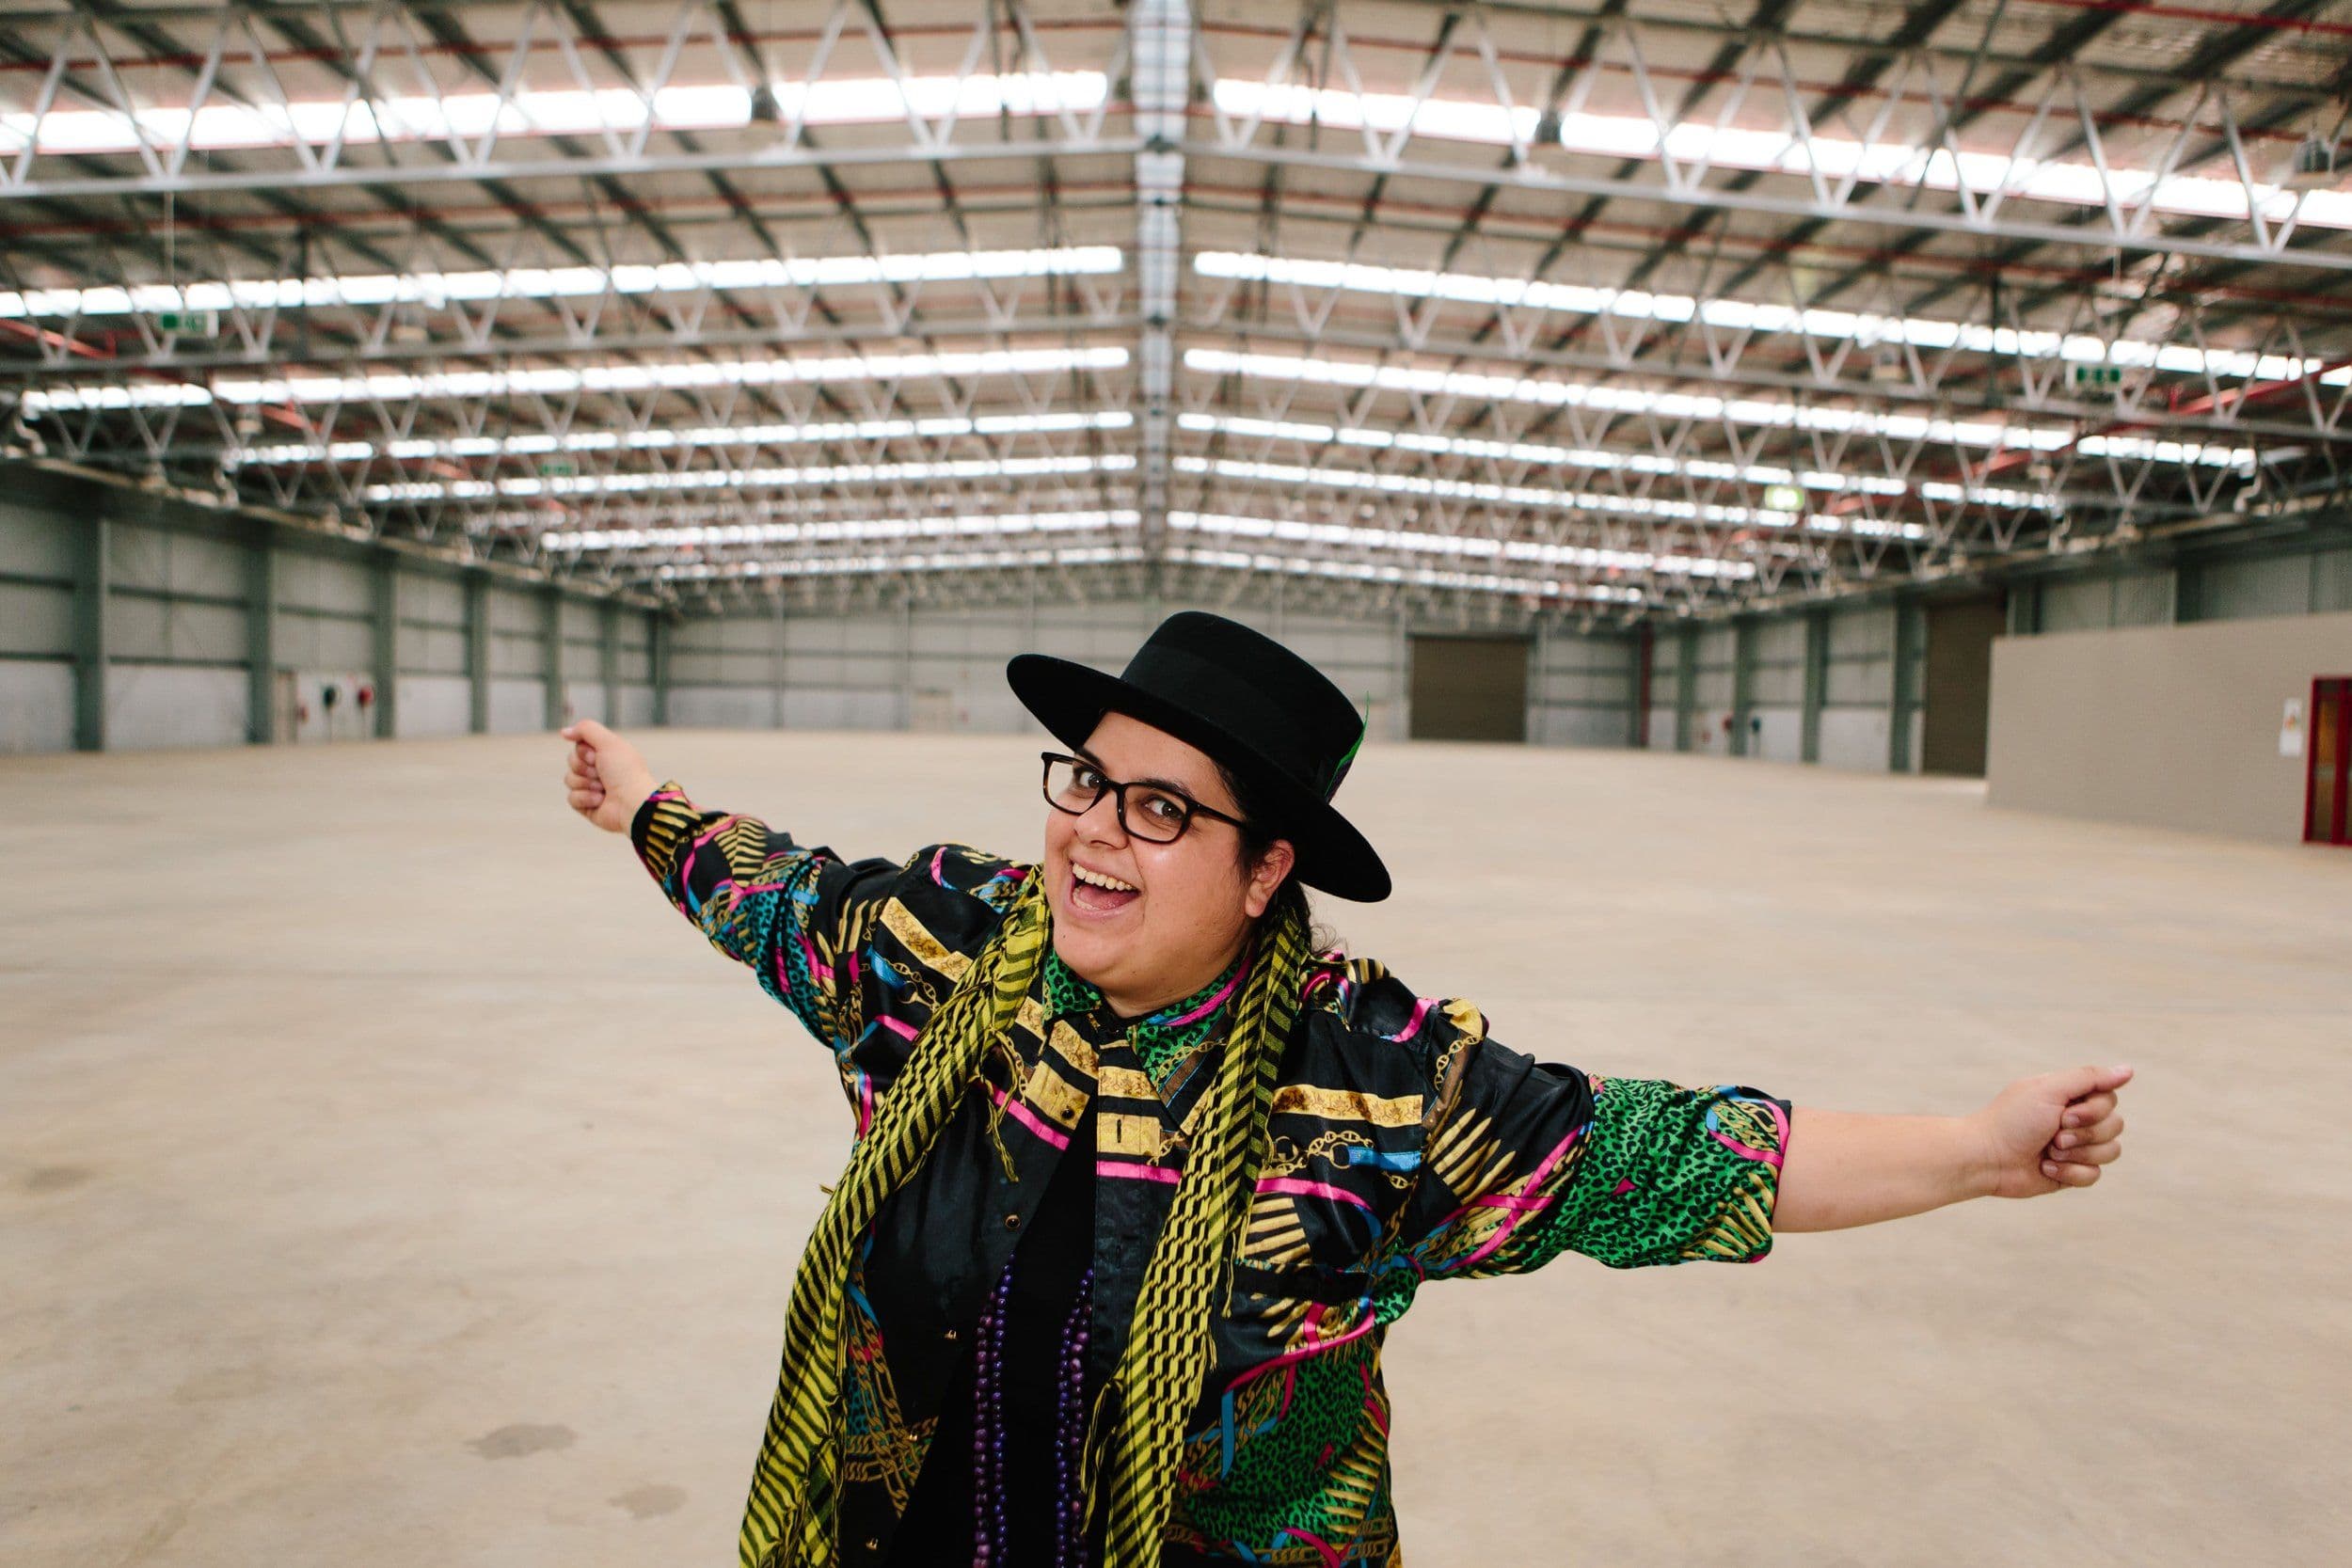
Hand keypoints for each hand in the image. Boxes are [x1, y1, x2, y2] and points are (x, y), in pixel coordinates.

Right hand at [560, 719, 657, 834]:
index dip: (584, 752)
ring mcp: (593, 788)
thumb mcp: (609, 742)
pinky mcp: (587, 806)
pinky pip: (571, 798)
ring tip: (603, 789)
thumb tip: (565, 731)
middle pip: (572, 761)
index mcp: (607, 754)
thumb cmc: (625, 772)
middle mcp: (600, 770)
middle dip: (583, 767)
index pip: (579, 746)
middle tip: (601, 774)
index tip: (597, 756)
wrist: (632, 804)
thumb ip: (586, 729)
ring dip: (585, 783)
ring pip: (569, 779)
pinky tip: (600, 801)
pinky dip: (585, 798)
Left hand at [1967, 1064, 2132, 1198]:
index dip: (2094, 1110)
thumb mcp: (2049, 1090)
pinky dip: (2070, 1172)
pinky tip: (2046, 1167)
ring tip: (2049, 1152)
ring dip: (2078, 1153)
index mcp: (2070, 1096)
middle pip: (2116, 1126)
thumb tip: (2128, 1070)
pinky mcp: (2071, 1172)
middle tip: (2054, 1135)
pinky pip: (2095, 1175)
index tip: (2064, 1113)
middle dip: (2085, 1134)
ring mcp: (2076, 1147)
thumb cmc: (2012, 1120)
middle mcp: (2076, 1119)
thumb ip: (2090, 1078)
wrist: (1987, 1158)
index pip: (2109, 1099)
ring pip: (2111, 1151)